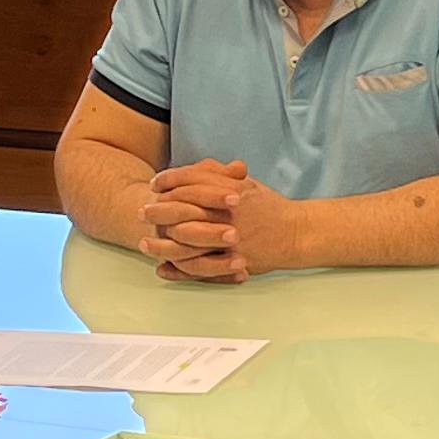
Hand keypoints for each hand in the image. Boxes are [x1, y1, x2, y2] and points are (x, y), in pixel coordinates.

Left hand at [143, 159, 314, 282]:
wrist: (296, 233)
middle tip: (143, 211)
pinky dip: (179, 270)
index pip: (192, 180)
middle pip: (184, 210)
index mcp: (230, 190)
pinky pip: (200, 268)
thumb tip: (193, 169)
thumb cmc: (269, 207)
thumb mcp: (246, 184)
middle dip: (160, 210)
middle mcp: (228, 214)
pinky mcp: (232, 261)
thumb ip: (219, 176)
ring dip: (162, 243)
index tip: (155, 184)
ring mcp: (229, 239)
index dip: (170, 180)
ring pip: (187, 242)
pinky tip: (163, 268)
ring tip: (144, 243)